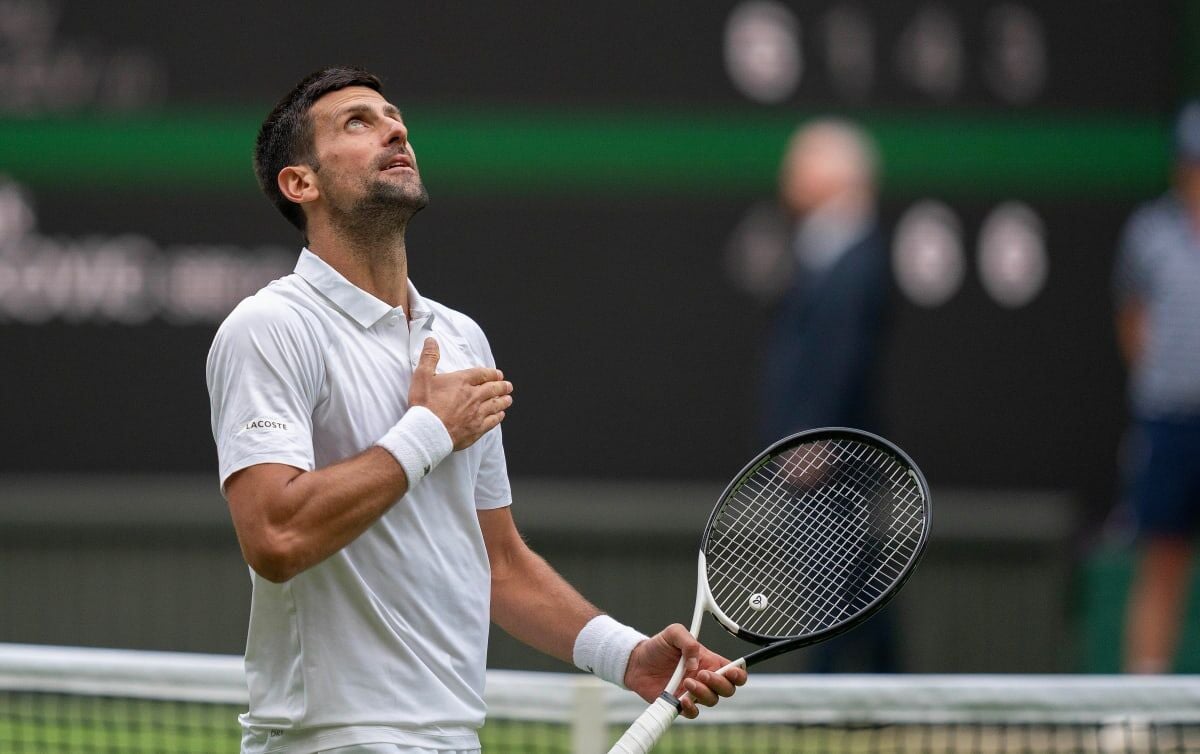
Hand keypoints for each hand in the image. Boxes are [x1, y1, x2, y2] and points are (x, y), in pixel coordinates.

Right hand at [408, 337, 512, 449]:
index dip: (492, 374)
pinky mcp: (477, 429)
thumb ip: (429, 357)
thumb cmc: (424, 405)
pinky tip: (501, 415)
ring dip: (503, 401)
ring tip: (508, 399)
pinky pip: (492, 421)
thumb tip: (431, 340)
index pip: (482, 374)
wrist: (427, 431)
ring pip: (496, 405)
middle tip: (508, 386)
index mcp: (462, 382)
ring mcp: (477, 413)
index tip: (498, 374)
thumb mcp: (422, 376)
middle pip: (493, 389)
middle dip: (502, 386)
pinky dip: (498, 417)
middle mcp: (473, 396)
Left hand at [623, 624, 746, 718]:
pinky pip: (694, 712)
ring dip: (703, 693)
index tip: (730, 671)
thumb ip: (689, 642)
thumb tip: (697, 663)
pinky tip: (682, 699)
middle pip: (728, 689)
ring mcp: (693, 692)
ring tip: (686, 682)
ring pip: (712, 700)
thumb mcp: (674, 633)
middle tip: (702, 674)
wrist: (636, 662)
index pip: (734, 671)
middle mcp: (704, 678)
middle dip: (720, 683)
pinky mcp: (680, 704)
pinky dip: (692, 708)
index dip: (738, 674)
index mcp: (708, 661)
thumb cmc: (658, 646)